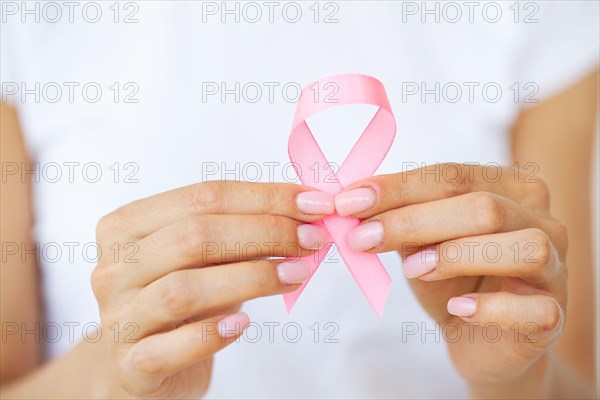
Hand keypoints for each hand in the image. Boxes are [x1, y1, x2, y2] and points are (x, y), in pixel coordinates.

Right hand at [92, 181, 333, 397]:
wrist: (139, 364)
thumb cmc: (180, 299)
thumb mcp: (205, 258)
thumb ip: (243, 233)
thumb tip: (306, 212)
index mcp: (128, 226)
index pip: (203, 197)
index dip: (265, 198)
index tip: (315, 203)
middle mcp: (115, 268)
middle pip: (194, 237)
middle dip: (265, 233)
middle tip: (312, 239)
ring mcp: (118, 318)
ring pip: (185, 290)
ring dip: (252, 278)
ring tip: (297, 275)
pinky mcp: (128, 366)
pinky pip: (168, 349)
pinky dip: (211, 335)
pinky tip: (243, 324)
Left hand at [335, 163, 566, 387]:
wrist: (479, 339)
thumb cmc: (451, 281)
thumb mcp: (420, 244)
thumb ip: (400, 221)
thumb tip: (354, 205)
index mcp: (508, 188)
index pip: (452, 176)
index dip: (397, 188)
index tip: (348, 203)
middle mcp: (540, 219)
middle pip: (483, 207)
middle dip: (413, 221)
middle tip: (362, 239)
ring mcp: (555, 267)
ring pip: (520, 247)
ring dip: (456, 256)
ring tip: (413, 270)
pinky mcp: (553, 314)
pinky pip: (533, 308)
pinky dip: (490, 307)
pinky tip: (458, 308)